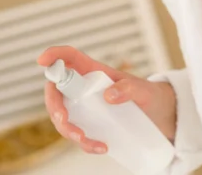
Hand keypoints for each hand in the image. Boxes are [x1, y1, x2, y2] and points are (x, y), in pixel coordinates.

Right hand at [37, 46, 176, 152]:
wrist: (159, 114)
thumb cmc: (148, 95)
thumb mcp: (142, 89)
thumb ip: (128, 88)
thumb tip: (108, 96)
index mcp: (94, 70)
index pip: (69, 57)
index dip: (54, 55)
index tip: (42, 61)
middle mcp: (85, 86)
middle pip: (57, 91)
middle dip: (55, 106)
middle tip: (64, 121)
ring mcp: (85, 105)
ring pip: (62, 115)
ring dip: (67, 130)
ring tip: (86, 141)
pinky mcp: (90, 123)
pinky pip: (76, 132)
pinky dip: (82, 142)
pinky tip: (100, 147)